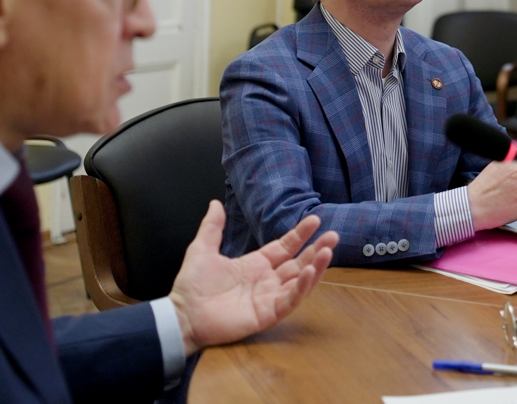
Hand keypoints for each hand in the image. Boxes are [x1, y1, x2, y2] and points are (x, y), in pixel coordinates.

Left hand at [167, 201, 338, 355]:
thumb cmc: (192, 285)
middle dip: (316, 249)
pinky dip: (302, 287)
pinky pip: (290, 299)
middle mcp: (266, 280)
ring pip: (300, 281)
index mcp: (255, 265)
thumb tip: (215, 203)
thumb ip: (213, 227)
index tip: (315, 220)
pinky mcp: (267, 314)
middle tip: (334, 235)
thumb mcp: (202, 249)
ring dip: (316, 267)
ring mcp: (269, 298)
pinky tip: (310, 272)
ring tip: (328, 252)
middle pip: (299, 263)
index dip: (300, 234)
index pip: (285, 247)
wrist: (182, 314)